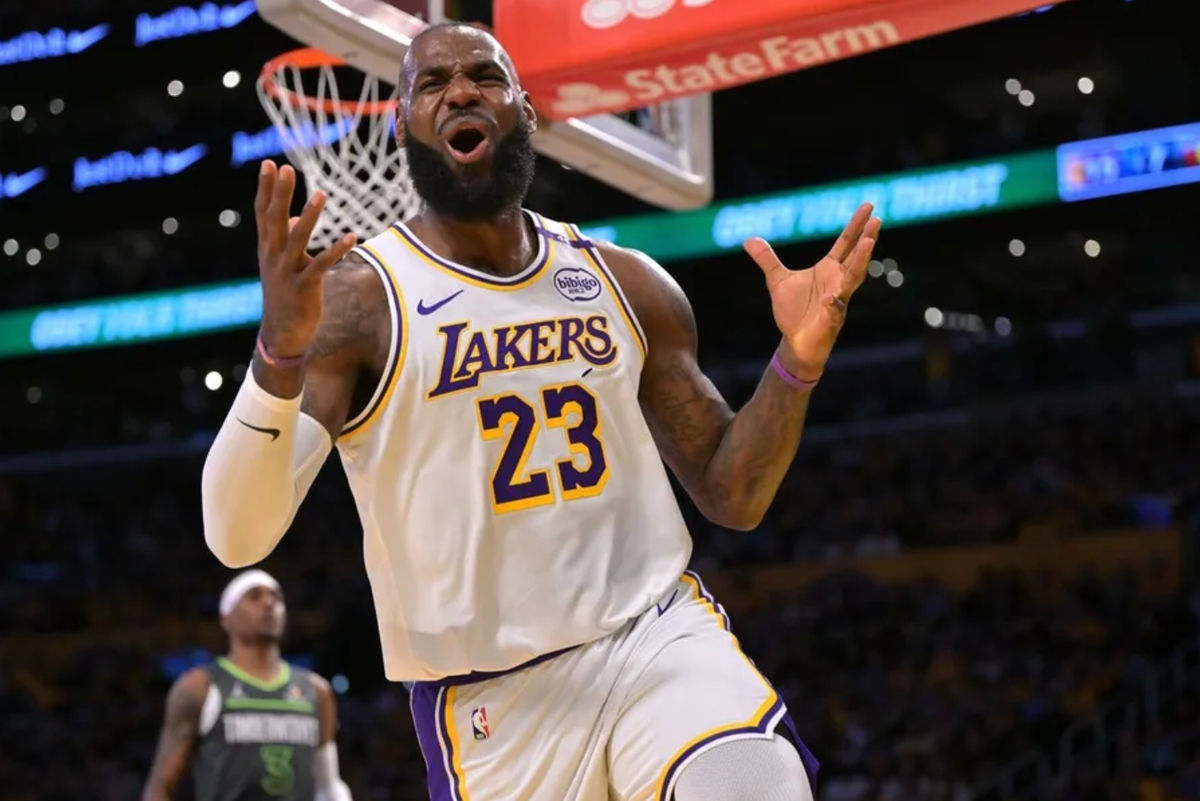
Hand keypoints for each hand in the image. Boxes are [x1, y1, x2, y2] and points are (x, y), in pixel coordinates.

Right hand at [254, 160, 356, 356]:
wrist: (281, 333)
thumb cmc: (284, 293)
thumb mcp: (280, 264)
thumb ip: (285, 238)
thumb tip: (295, 216)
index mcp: (267, 248)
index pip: (263, 213)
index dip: (266, 189)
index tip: (269, 164)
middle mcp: (273, 257)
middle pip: (276, 220)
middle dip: (280, 194)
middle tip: (286, 168)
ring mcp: (287, 271)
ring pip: (298, 239)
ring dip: (311, 216)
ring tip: (321, 194)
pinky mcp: (305, 287)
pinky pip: (322, 265)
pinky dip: (337, 251)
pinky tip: (352, 237)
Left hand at [744, 203, 880, 379]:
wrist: (795, 342)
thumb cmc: (793, 311)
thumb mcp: (777, 280)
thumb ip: (767, 260)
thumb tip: (748, 240)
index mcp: (829, 269)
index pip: (846, 243)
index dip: (856, 225)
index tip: (869, 206)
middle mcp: (839, 281)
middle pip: (857, 256)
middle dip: (867, 237)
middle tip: (877, 219)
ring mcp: (838, 300)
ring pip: (853, 279)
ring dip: (861, 262)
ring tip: (869, 242)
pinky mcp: (831, 320)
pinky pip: (835, 310)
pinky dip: (835, 304)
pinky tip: (832, 298)